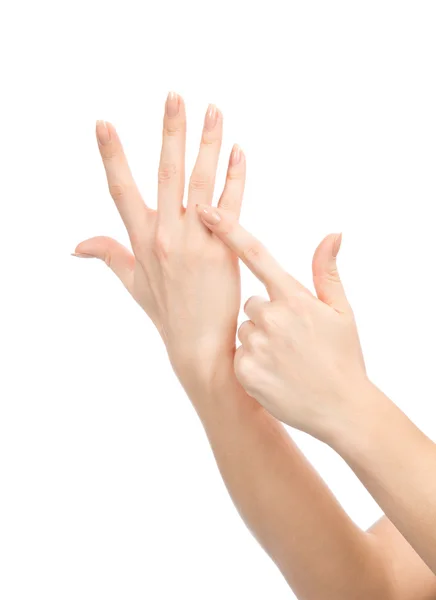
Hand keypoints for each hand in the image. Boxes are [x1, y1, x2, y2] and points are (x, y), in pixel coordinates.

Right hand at [73, 93, 245, 391]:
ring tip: (214, 110)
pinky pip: (232, 205)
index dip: (112, 155)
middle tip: (174, 96)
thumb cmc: (167, 314)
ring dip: (208, 143)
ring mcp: (195, 241)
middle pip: (166, 173)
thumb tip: (77, 244)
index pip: (121, 189)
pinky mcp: (223, 250)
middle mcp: (165, 235)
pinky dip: (235, 177)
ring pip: (201, 182)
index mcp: (141, 241)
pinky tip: (239, 152)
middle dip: (170, 132)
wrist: (199, 346)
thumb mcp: (133, 283)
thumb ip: (108, 254)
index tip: (103, 123)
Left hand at [195, 204, 368, 441]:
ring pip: (244, 330)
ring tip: (285, 359)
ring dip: (258, 340)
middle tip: (291, 339)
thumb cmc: (343, 357)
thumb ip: (327, 272)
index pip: (255, 254)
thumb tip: (332, 234)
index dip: (228, 230)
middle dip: (266, 315)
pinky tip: (275, 374)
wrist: (341, 408)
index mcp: (294, 297)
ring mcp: (257, 344)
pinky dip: (252, 363)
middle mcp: (272, 317)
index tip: (205, 211)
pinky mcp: (245, 370)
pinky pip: (239, 355)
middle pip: (251, 302)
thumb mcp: (341, 312)